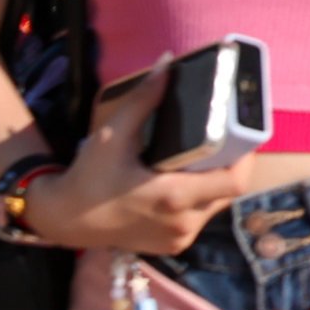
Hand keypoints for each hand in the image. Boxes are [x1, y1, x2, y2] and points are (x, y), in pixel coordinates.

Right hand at [22, 61, 260, 256]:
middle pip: (229, 193)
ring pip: (216, 207)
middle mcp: (182, 223)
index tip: (243, 138)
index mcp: (173, 197)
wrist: (62, 219)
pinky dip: (201, 201)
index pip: (235, 182)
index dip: (246, 159)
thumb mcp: (113, 135)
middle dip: (231, 167)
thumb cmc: (87, 177)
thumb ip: (144, 100)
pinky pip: (200, 219)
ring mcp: (178, 238)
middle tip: (225, 142)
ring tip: (207, 159)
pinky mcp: (172, 246)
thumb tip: (167, 64)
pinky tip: (189, 181)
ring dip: (216, 184)